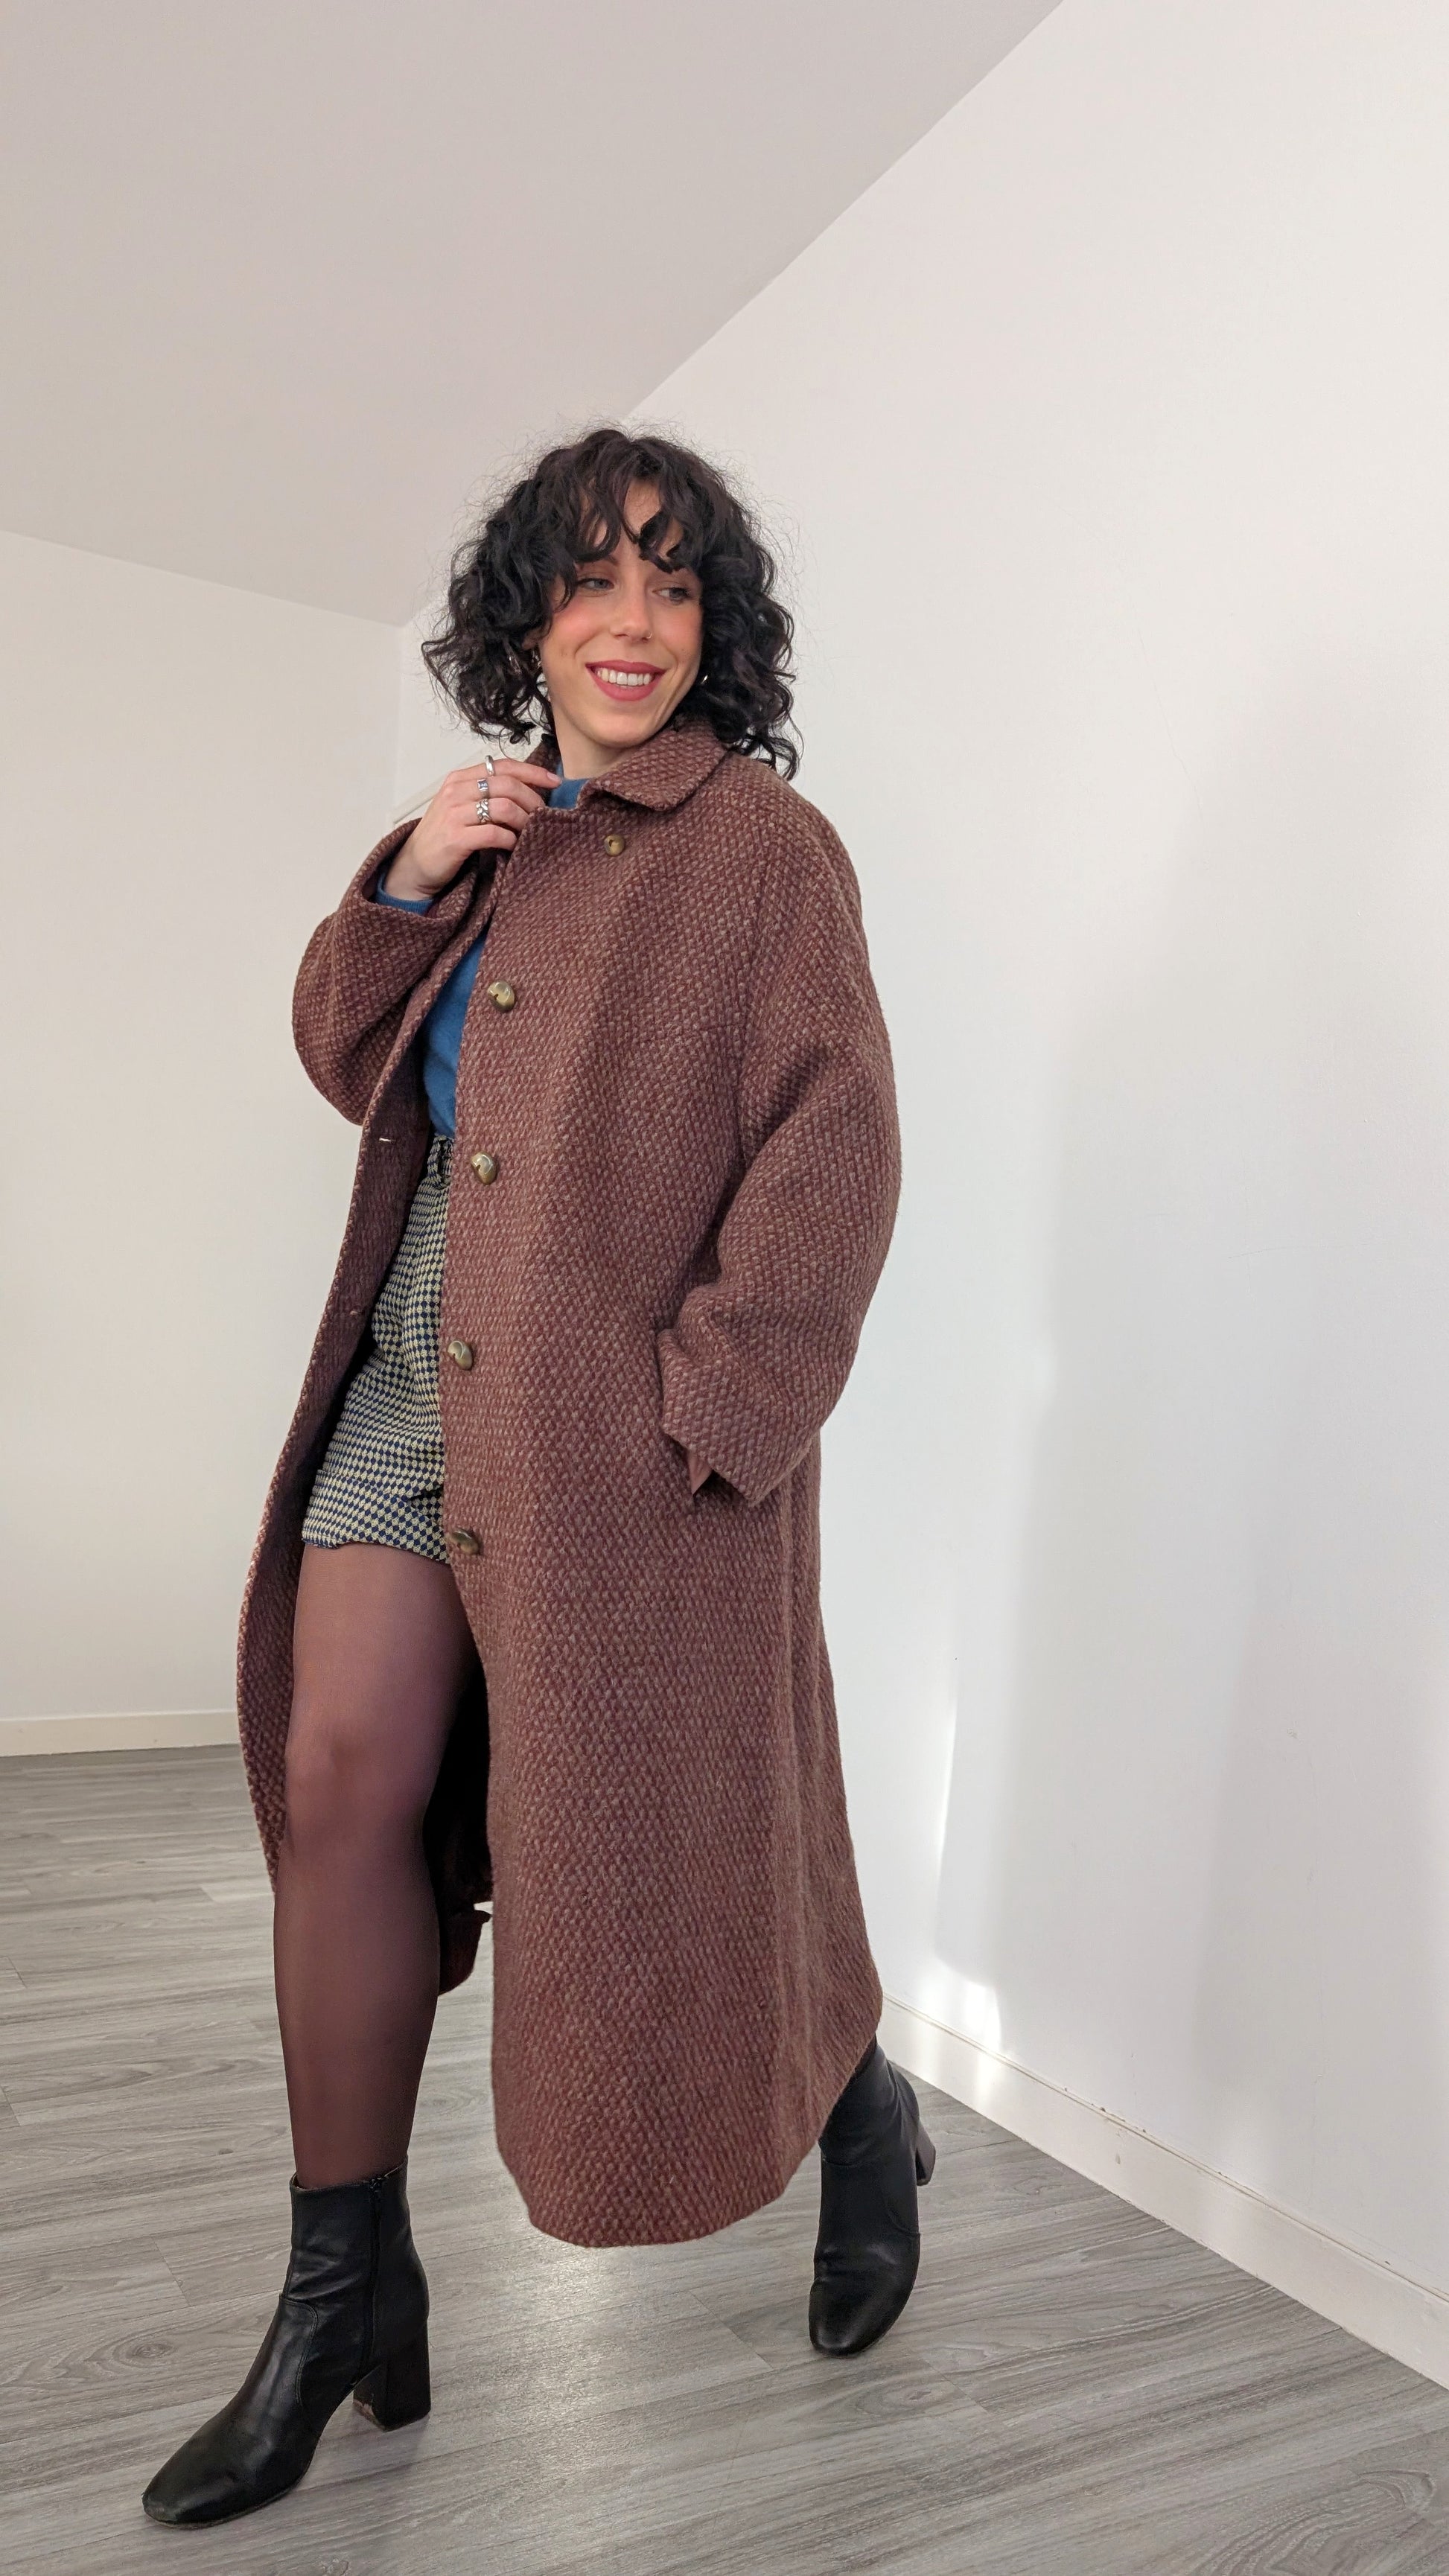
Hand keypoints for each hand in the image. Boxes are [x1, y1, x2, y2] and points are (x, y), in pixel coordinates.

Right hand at [384, 757, 559, 901]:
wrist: (415, 865)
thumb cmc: (444, 836)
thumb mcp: (462, 806)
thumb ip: (487, 795)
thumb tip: (530, 793)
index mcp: (459, 778)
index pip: (502, 765)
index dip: (532, 772)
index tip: (554, 782)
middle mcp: (455, 791)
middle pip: (507, 785)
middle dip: (532, 800)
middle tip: (542, 816)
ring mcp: (454, 813)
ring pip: (504, 807)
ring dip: (523, 821)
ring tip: (528, 832)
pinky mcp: (455, 838)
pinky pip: (494, 833)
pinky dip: (510, 839)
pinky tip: (513, 846)